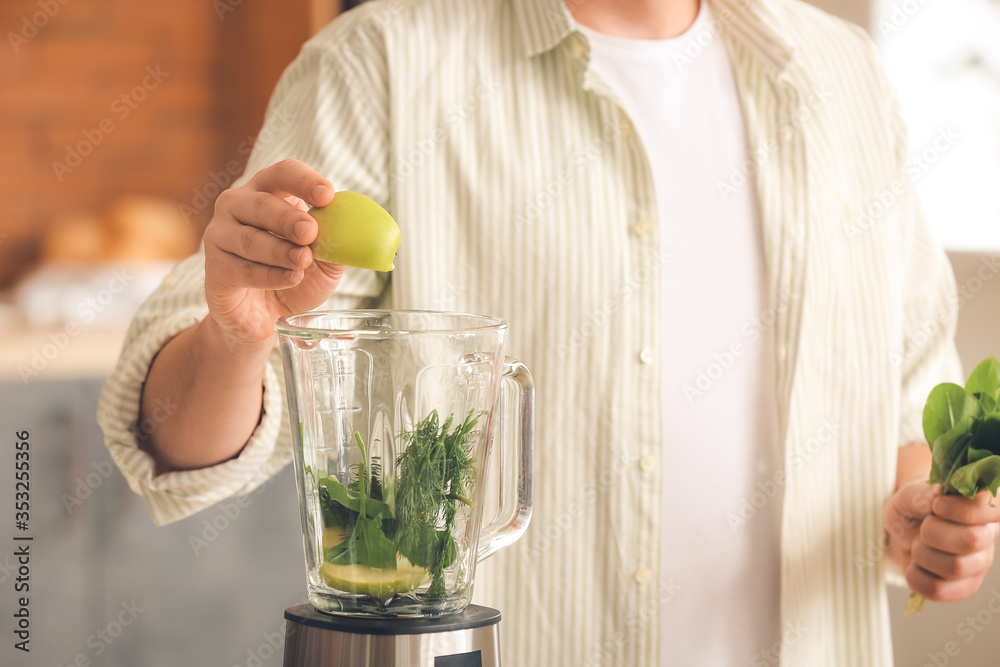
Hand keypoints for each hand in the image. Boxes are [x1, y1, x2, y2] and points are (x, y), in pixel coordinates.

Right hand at [203, 159, 343, 346]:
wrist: (266, 317)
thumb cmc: (293, 276)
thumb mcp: (325, 260)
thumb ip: (337, 243)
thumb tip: (354, 230)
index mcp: (267, 193)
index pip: (283, 174)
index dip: (304, 181)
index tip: (326, 195)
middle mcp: (237, 207)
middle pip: (261, 204)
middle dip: (288, 218)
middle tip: (310, 232)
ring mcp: (221, 237)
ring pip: (249, 239)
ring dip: (280, 250)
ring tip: (303, 261)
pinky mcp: (215, 270)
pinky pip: (241, 269)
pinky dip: (269, 275)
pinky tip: (290, 278)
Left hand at [886, 479, 999, 602]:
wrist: (902, 532)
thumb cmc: (913, 508)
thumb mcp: (910, 494)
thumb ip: (923, 493)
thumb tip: (939, 495)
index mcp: (982, 507)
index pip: (994, 506)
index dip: (962, 508)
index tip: (937, 505)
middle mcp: (988, 536)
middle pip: (971, 540)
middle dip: (933, 532)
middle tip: (923, 527)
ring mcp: (979, 565)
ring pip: (955, 567)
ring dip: (923, 554)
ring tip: (918, 545)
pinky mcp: (965, 587)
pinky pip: (939, 590)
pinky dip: (916, 576)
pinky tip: (915, 565)